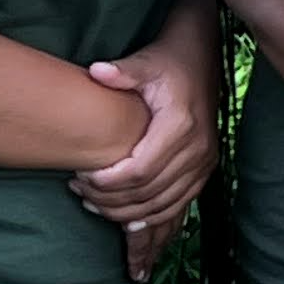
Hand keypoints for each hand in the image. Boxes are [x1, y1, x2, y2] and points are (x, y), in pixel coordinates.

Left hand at [73, 40, 216, 278]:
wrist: (200, 59)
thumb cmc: (166, 61)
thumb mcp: (145, 62)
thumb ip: (122, 71)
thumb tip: (97, 72)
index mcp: (180, 126)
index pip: (141, 170)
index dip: (108, 183)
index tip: (81, 178)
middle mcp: (197, 149)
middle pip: (150, 193)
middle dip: (111, 201)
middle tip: (80, 193)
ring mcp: (204, 162)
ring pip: (164, 205)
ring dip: (129, 214)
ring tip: (96, 207)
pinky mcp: (204, 169)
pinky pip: (180, 205)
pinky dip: (154, 220)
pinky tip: (130, 224)